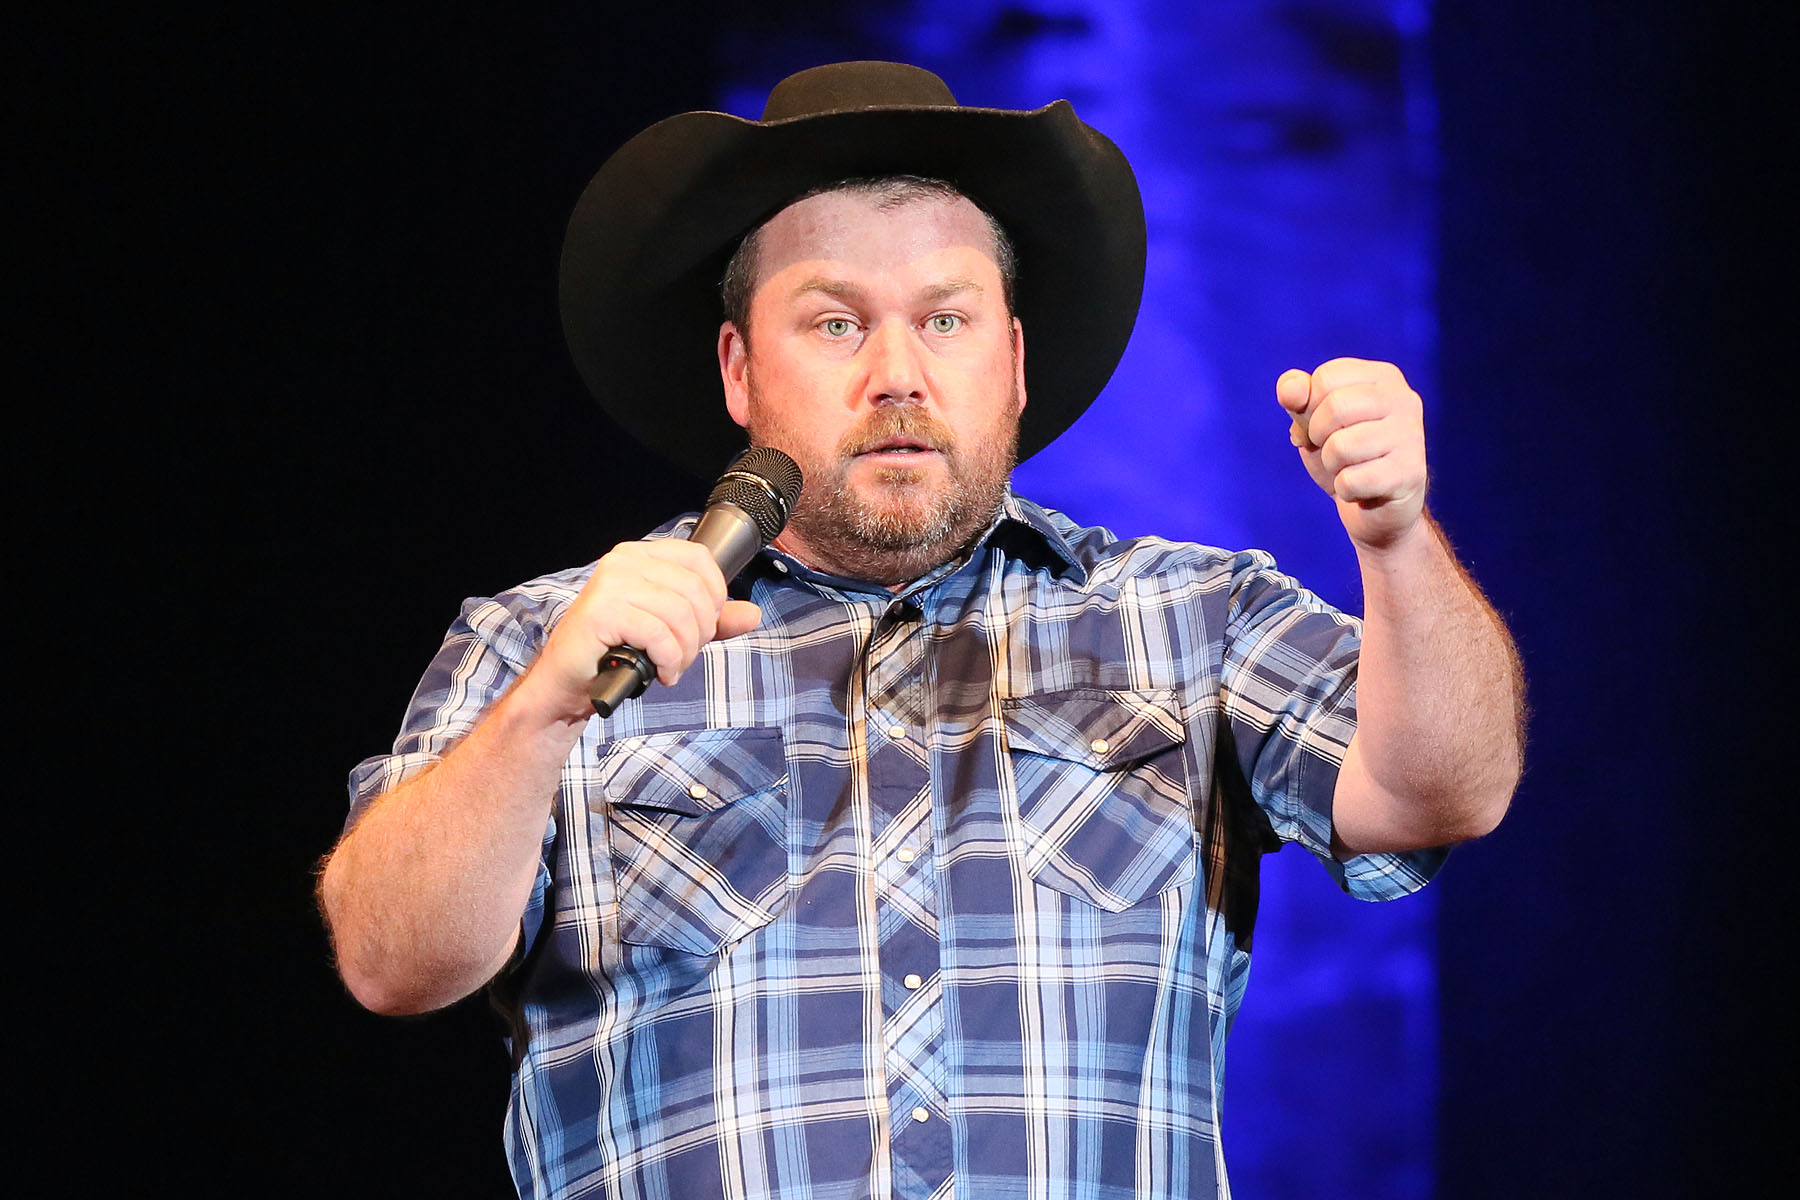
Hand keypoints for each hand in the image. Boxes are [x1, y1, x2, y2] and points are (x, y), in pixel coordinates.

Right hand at [531, 539, 761, 720]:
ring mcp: (611, 583)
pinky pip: (659, 634)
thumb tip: (752, 614)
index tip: (704, 625)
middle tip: (683, 656)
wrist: (568, 683)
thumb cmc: (616, 652)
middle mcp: (624, 561)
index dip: (716, 594)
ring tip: (671, 667)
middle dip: (700, 633)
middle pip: (695, 590)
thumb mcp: (673, 632)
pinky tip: (660, 673)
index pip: (699, 558)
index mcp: (640, 555)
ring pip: (680, 615)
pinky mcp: (602, 611)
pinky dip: (669, 660)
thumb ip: (713, 621)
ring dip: (684, 652)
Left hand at [1277, 358, 1427, 550]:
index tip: (1324, 425)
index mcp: (1383, 377)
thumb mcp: (1313, 422)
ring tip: (1350, 469)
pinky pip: (1351, 481)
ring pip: (1340, 447)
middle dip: (1318, 436)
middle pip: (1335, 408)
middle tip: (1334, 450)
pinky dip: (1344, 490)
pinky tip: (1363, 489)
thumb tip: (1290, 388)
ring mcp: (1412, 436)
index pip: (1326, 378)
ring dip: (1332, 465)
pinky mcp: (1411, 473)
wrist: (1378, 510)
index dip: (1309, 408)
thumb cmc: (1345, 457)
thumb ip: (1298, 398)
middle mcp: (1404, 399)